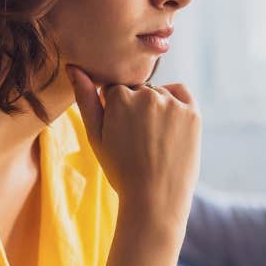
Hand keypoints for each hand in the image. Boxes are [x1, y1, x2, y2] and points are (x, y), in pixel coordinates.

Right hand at [68, 65, 199, 227]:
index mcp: (119, 98)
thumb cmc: (121, 170)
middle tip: (138, 141)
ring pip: (159, 93)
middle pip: (138, 91)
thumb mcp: (95, 136)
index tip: (121, 134)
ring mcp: (172, 103)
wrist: (155, 198)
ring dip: (156, 107)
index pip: (115, 91)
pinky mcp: (192, 112)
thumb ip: (85, 99)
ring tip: (154, 140)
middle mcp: (147, 94)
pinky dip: (176, 101)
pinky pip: (181, 93)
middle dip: (136, 109)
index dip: (115, 113)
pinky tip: (170, 123)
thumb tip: (73, 67)